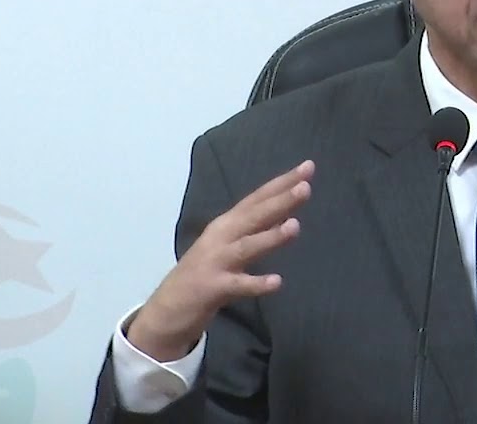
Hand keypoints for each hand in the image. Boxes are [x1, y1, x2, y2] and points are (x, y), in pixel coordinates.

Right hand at [126, 162, 312, 361]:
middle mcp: (221, 237)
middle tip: (306, 186)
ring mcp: (215, 262)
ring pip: (247, 246)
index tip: (308, 167)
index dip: (282, 182)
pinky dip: (256, 283)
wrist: (168, 309)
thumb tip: (289, 216)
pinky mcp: (212, 288)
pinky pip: (238, 286)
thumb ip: (256, 230)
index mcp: (228, 224)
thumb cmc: (206, 272)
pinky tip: (276, 282)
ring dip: (270, 236)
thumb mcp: (230, 245)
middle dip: (280, 200)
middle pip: (254, 215)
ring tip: (295, 226)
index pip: (258, 198)